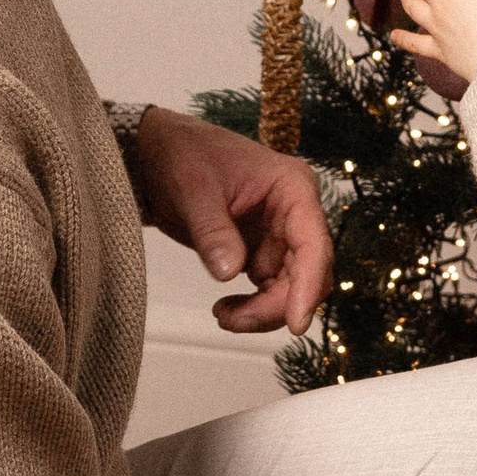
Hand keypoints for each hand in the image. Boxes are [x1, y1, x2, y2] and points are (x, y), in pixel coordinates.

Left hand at [124, 108, 332, 336]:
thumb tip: (228, 272)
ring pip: (291, 288)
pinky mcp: (262, 251)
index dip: (309, 286)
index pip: (313, 243)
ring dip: (263, 311)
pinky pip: (270, 289)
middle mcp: (295, 212)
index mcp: (293, 187)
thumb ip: (212, 231)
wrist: (162, 152)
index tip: (296, 323)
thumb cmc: (184, 155)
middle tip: (234, 321)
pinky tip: (225, 309)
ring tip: (224, 316)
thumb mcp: (193, 190)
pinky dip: (252, 307)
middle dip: (277, 305)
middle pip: (308, 273)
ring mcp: (280, 234)